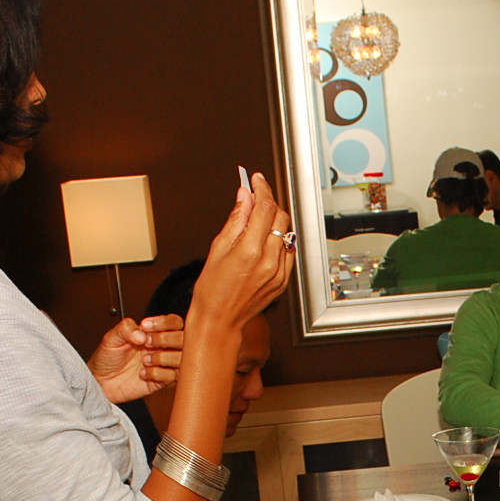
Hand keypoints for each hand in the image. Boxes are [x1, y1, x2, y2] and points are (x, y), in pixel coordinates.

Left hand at [88, 314, 184, 403]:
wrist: (100, 381)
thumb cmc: (106, 358)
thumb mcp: (111, 337)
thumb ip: (125, 328)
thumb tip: (142, 334)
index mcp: (153, 333)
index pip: (174, 322)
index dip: (164, 323)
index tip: (146, 326)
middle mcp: (162, 347)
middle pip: (184, 339)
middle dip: (164, 340)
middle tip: (146, 344)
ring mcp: (164, 364)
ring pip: (183, 358)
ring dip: (163, 358)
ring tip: (145, 360)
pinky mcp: (162, 381)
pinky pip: (173, 376)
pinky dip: (157, 373)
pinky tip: (143, 373)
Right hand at [188, 174, 293, 343]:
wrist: (219, 320)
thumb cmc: (212, 290)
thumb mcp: (218, 248)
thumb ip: (235, 219)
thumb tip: (244, 196)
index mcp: (250, 250)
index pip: (264, 207)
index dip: (261, 189)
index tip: (256, 180)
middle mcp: (269, 261)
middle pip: (280, 217)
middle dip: (269, 203)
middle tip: (255, 198)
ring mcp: (279, 272)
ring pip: (286, 233)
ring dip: (274, 221)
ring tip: (257, 220)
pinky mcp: (283, 281)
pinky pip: (287, 251)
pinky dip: (279, 240)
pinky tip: (265, 240)